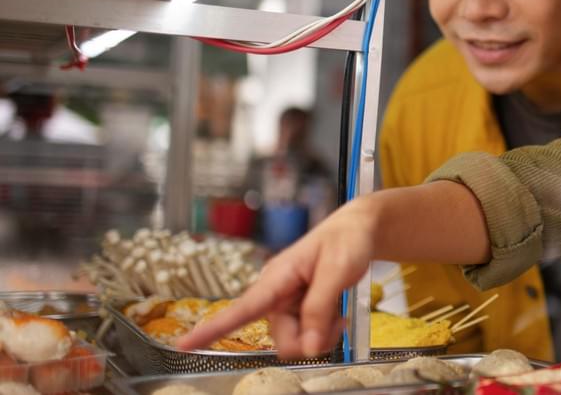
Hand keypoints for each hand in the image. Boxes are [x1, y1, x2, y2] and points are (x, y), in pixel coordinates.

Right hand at [176, 199, 379, 357]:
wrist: (359, 230)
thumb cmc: (346, 241)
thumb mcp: (337, 270)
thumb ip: (320, 308)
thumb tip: (308, 348)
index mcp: (276, 277)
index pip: (241, 308)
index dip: (212, 329)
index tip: (184, 344)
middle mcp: (276, 293)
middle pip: (280, 338)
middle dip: (308, 339)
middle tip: (336, 322)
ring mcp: (287, 302)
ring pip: (295, 340)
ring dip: (319, 336)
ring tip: (338, 314)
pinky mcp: (299, 309)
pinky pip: (306, 335)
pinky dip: (323, 333)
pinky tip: (336, 316)